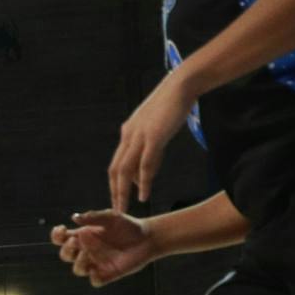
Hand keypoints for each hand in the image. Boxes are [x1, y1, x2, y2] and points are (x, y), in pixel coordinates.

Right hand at [51, 210, 156, 287]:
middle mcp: (87, 251)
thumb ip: (93, 216)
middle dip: (67, 250)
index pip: (61, 239)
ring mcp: (97, 263)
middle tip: (76, 241)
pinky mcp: (108, 273)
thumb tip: (75, 218)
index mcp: (83, 237)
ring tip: (86, 254)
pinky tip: (96, 270)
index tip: (62, 229)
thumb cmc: (127, 225)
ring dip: (78, 263)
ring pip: (78, 270)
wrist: (148, 238)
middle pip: (66, 255)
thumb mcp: (111, 217)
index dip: (56, 236)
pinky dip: (93, 278)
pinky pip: (95, 281)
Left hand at [109, 72, 197, 211]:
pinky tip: (143, 194)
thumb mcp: (155, 124)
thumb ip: (149, 141)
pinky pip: (145, 164)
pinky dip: (142, 182)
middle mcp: (129, 135)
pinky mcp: (153, 136)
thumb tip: (148, 157)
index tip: (117, 197)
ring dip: (123, 191)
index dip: (115, 182)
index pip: (116, 162)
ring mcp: (139, 136)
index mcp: (128, 132)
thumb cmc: (171, 103)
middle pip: (116, 169)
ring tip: (124, 208)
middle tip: (116, 209)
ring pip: (126, 170)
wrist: (180, 85)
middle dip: (114, 191)